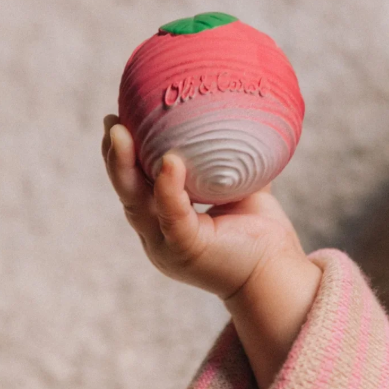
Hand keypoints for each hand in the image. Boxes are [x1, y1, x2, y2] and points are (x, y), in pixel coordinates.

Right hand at [101, 114, 306, 300]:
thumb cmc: (259, 233)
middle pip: (126, 192)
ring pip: (136, 204)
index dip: (122, 154)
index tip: (118, 120)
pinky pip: (172, 215)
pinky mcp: (187, 250)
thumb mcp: (241, 189)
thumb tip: (237, 115)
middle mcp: (158, 235)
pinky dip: (167, 187)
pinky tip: (169, 161)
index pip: (136, 184)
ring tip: (121, 133)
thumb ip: (231, 161)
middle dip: (114, 156)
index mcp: (165, 221)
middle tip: (111, 121)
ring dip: (124, 167)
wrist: (277, 274)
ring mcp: (168, 245)